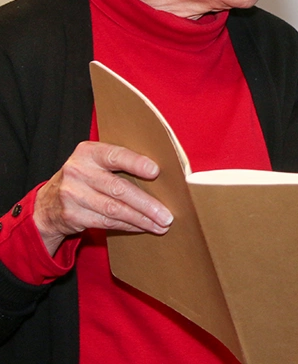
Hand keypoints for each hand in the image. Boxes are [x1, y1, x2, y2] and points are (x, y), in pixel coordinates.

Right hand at [34, 141, 172, 254]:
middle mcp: (78, 171)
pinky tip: (143, 227)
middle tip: (166, 215)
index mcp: (88, 152)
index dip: (135, 163)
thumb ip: (119, 163)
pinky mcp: (72, 215)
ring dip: (141, 219)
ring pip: (114, 209)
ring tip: (161, 224)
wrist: (48, 203)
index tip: (155, 171)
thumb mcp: (95, 163)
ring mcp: (73, 194)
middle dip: (146, 204)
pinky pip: (107, 222)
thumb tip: (160, 174)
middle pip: (118, 188)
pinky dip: (129, 225)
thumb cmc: (85, 178)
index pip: (115, 155)